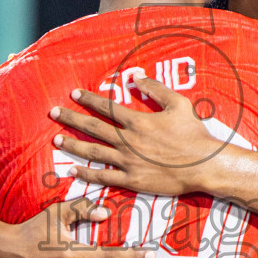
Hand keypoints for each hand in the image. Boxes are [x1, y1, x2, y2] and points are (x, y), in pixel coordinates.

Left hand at [49, 75, 223, 196]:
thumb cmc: (194, 134)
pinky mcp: (132, 180)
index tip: (73, 94)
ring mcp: (128, 162)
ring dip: (72, 146)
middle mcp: (128, 141)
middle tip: (53, 113)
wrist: (204, 165)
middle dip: (70, 119)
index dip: (88, 99)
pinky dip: (87, 174)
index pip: (106, 107)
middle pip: (93, 128)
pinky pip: (104, 177)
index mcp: (137, 121)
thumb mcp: (178, 104)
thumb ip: (155, 89)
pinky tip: (73, 170)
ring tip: (56, 141)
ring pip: (93, 152)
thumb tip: (135, 77)